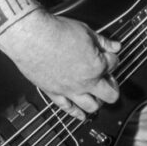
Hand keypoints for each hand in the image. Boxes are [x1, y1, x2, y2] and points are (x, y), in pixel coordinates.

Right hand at [0, 9, 120, 119]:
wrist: (31, 37)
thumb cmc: (55, 32)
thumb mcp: (85, 31)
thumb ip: (102, 41)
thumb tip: (115, 45)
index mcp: (97, 65)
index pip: (114, 64)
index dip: (112, 58)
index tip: (109, 55)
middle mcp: (86, 81)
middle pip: (110, 94)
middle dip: (113, 86)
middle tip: (109, 79)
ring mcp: (70, 90)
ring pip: (92, 106)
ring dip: (98, 102)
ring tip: (97, 96)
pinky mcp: (54, 93)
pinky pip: (68, 108)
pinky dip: (76, 113)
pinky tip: (81, 114)